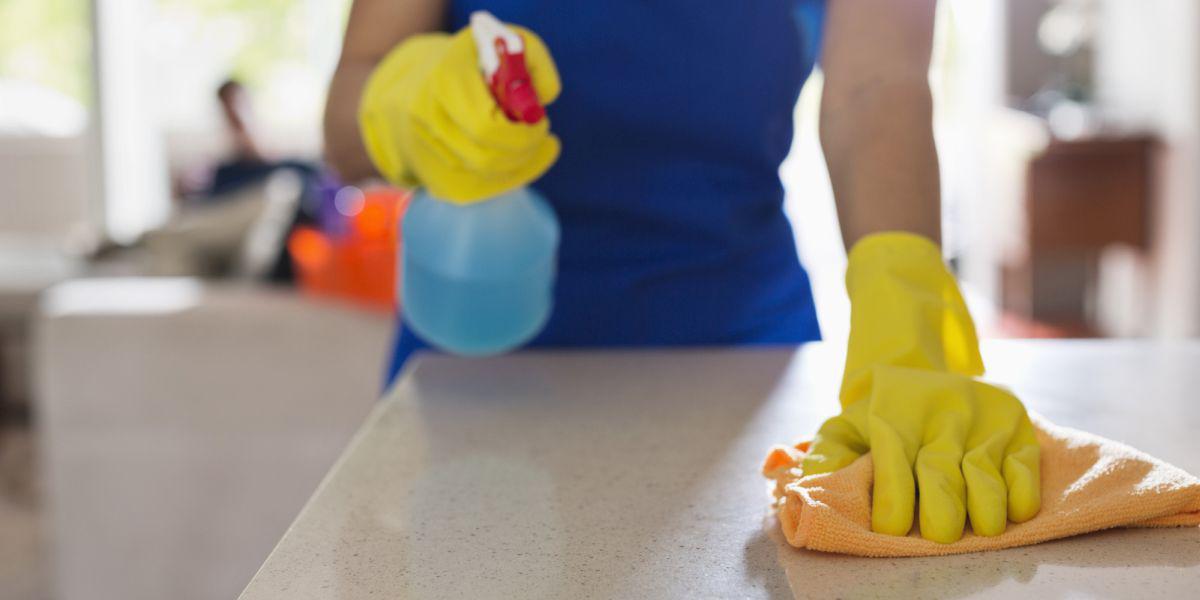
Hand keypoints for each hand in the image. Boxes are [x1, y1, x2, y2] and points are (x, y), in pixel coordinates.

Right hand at [358, 23, 560, 201]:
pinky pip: (480, 188)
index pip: (485, 127)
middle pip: (486, 157)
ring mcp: (425, 149)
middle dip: (524, 149)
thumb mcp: (505, 44)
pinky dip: (511, 177)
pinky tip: (522, 159)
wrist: (419, 89)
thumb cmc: (475, 64)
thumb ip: (533, 61)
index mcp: (443, 80)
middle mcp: (426, 117)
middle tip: (541, 136)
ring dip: (521, 163)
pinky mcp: (435, 176)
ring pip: (485, 175)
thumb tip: (546, 97)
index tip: (541, 121)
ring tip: (534, 144)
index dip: (521, 132)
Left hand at [802, 367, 1039, 542]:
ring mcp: (980, 418)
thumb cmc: (879, 412)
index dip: (893, 504)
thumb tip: (815, 485)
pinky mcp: (1015, 425)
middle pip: (941, 474)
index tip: (891, 530)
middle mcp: (939, 414)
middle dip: (941, 514)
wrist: (916, 362)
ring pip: (985, 474)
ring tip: (979, 529)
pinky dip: (1021, 494)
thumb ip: (828, 455)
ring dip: (984, 510)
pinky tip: (1010, 511)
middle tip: (940, 535)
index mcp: (895, 417)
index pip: (894, 466)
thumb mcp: (845, 425)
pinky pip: (1024, 465)